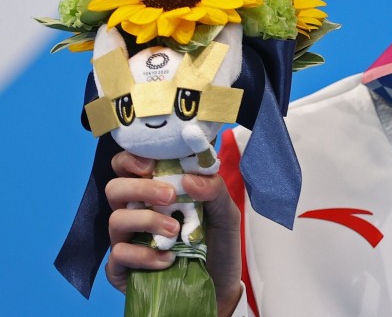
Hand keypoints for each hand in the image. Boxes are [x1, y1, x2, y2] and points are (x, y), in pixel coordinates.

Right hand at [106, 151, 243, 316]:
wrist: (220, 283)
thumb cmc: (218, 242)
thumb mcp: (225, 212)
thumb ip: (214, 190)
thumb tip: (188, 179)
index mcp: (155, 191)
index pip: (128, 166)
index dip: (131, 159)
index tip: (151, 165)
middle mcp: (136, 211)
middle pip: (114, 188)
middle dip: (140, 188)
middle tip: (169, 196)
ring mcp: (127, 239)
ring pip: (115, 219)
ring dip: (146, 220)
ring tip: (175, 230)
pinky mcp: (122, 268)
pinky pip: (118, 255)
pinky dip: (143, 255)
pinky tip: (168, 259)